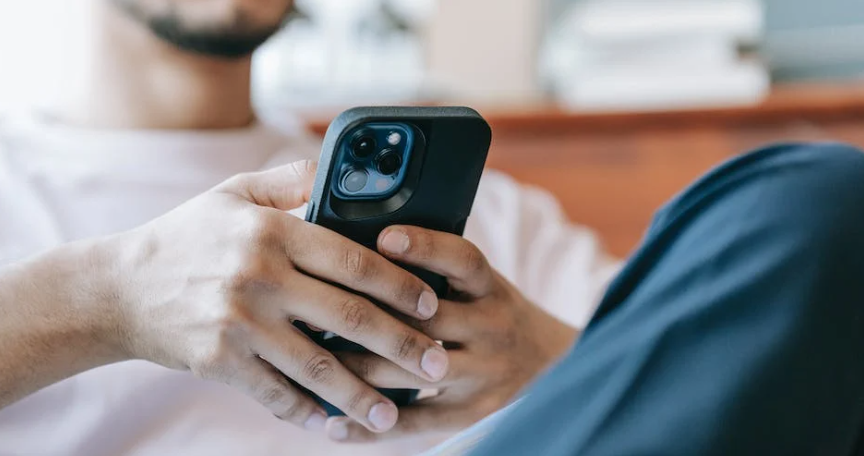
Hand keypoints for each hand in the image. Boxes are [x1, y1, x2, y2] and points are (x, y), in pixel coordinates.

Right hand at [103, 161, 449, 433]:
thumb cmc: (186, 236)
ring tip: (397, 415)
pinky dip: (310, 414)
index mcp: (271, 230)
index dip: (401, 285)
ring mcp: (239, 323)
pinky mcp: (220, 362)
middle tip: (440, 366)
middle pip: (349, 317)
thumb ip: (291, 179)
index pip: (354, 260)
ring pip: (318, 367)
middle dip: (403, 345)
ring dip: (364, 396)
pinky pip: (276, 394)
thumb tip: (340, 166)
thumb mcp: (233, 193)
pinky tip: (337, 426)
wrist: (117, 288)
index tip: (432, 304)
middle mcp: (259, 276)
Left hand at [325, 226, 577, 441]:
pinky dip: (370, 427)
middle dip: (366, 316)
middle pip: (425, 321)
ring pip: (410, 373)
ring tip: (308, 361)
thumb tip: (364, 244)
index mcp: (492, 289)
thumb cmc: (494, 314)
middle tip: (312, 307)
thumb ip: (438, 270)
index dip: (425, 246)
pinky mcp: (472, 415)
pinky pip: (415, 423)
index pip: (463, 260)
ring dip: (355, 369)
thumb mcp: (482, 285)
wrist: (555, 368)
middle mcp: (492, 329)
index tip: (382, 238)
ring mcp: (484, 375)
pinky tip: (331, 424)